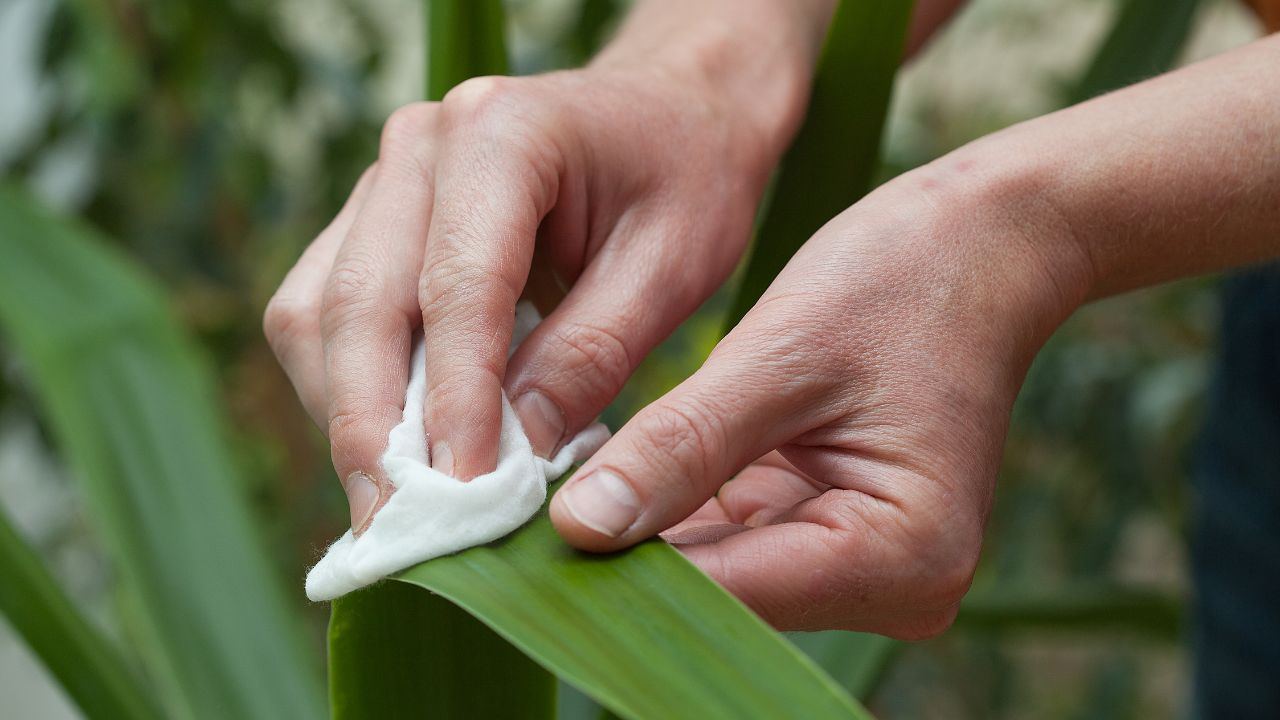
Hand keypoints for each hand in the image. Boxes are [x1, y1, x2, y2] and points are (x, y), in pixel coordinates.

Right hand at [263, 63, 790, 531]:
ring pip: (317, 315)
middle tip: (397, 531)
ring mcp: (383, 179)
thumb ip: (591, 355)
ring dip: (347, 417)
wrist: (669, 112)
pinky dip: (347, 392)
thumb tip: (511, 459)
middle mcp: (420, 146)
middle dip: (372, 429)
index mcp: (504, 132)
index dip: (453, 400)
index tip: (463, 495)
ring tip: (394, 509)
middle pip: (359, 303)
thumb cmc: (687, 178)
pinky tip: (394, 453)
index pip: (457, 284)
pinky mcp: (371, 221)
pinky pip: (322, 315)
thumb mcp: (672, 265)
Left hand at [549, 154, 1091, 634]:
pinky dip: (672, 511)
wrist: (984, 246)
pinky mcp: (836, 536)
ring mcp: (866, 567)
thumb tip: (577, 530)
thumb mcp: (782, 354)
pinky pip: (732, 541)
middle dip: (621, 555)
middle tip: (512, 516)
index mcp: (900, 552)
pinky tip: (605, 483)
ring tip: (547, 493)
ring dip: (639, 536)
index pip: (726, 590)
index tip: (515, 539)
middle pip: (721, 594)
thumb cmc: (903, 279)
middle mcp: (894, 584)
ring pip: (717, 573)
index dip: (618, 567)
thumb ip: (681, 446)